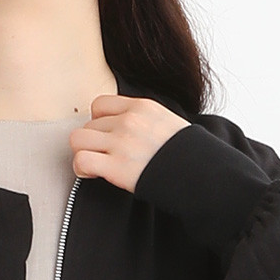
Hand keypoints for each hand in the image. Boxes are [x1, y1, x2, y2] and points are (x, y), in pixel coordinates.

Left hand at [69, 94, 190, 193]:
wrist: (200, 175)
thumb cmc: (187, 156)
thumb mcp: (169, 124)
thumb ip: (145, 121)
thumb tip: (128, 130)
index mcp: (142, 108)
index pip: (100, 105)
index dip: (98, 122)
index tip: (106, 138)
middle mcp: (129, 121)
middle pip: (88, 125)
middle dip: (92, 142)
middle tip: (102, 157)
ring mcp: (121, 142)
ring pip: (78, 139)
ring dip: (82, 153)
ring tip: (95, 165)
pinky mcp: (116, 165)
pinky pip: (81, 159)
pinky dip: (81, 168)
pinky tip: (92, 174)